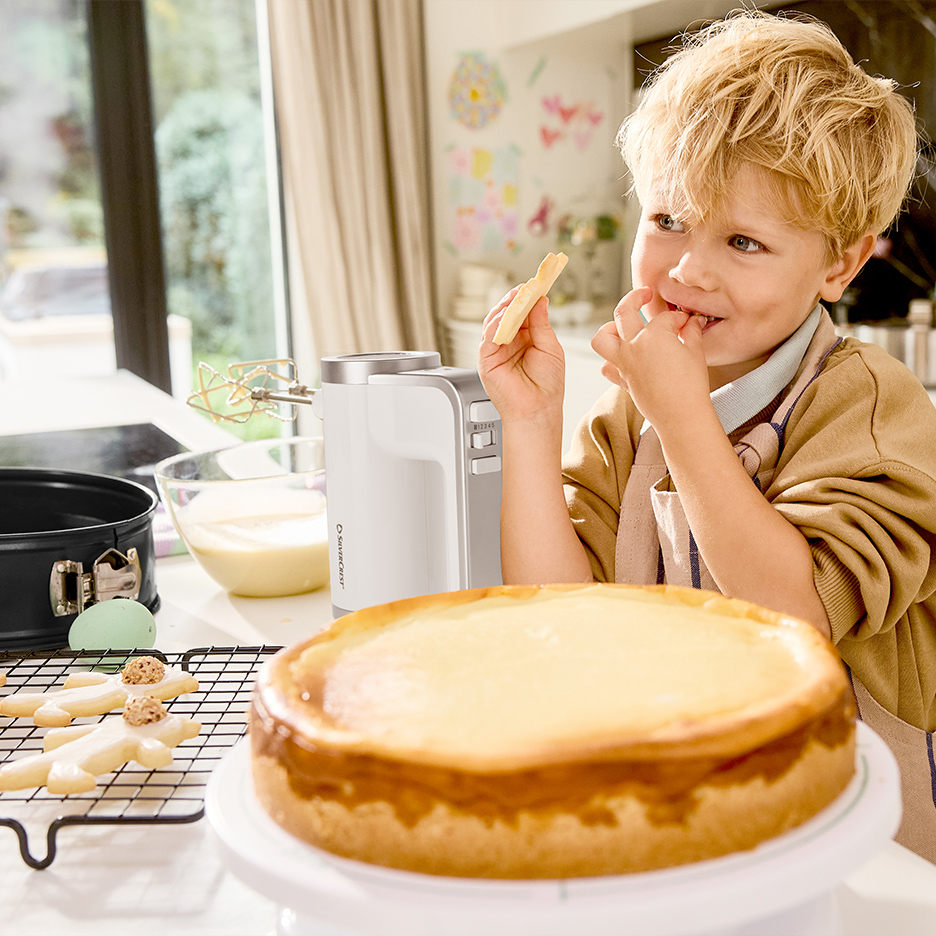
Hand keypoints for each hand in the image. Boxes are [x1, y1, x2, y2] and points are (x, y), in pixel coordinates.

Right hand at [479, 288, 564, 424]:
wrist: (538, 409)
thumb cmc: (547, 384)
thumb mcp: (550, 347)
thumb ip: (541, 324)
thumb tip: (539, 300)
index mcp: (526, 338)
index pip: (523, 312)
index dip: (527, 298)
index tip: (535, 285)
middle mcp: (509, 342)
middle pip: (507, 314)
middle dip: (515, 300)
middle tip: (525, 288)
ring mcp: (496, 350)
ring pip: (494, 322)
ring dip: (504, 308)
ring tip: (515, 298)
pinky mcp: (486, 360)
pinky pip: (487, 337)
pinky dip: (495, 325)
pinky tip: (504, 317)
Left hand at [591, 287, 709, 427]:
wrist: (681, 416)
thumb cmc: (691, 385)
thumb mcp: (696, 352)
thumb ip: (692, 331)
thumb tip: (692, 321)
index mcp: (653, 335)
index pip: (665, 317)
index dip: (679, 318)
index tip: (687, 321)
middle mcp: (633, 346)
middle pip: (624, 312)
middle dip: (634, 298)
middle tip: (645, 294)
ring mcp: (624, 363)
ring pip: (602, 338)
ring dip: (609, 328)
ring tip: (621, 326)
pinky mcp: (623, 380)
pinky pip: (607, 367)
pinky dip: (611, 361)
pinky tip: (624, 358)